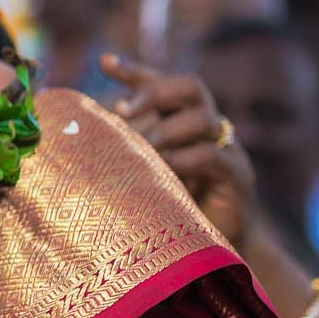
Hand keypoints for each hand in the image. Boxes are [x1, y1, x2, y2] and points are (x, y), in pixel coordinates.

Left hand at [100, 53, 254, 244]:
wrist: (211, 254)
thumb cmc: (169, 210)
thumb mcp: (142, 174)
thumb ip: (123, 150)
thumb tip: (80, 131)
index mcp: (181, 122)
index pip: (162, 83)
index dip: (135, 71)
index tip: (104, 62)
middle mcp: (207, 129)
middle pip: (191, 87)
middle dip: (155, 92)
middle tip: (122, 111)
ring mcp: (227, 150)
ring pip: (203, 119)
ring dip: (166, 131)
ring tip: (144, 148)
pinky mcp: (238, 177)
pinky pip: (213, 156)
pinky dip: (185, 159)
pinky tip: (165, 170)